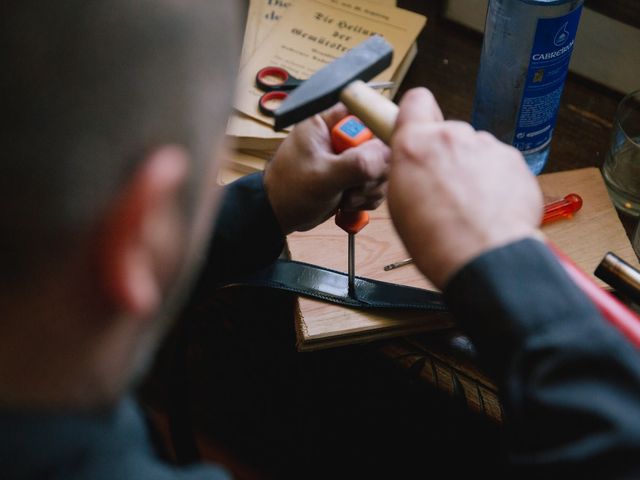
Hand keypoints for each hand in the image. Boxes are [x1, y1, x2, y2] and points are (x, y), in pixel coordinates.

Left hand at [264, 104, 389, 233]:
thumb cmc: (289, 191)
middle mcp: (341, 135)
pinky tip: (350, 203)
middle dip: (373, 170)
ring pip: (382, 165)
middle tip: (355, 185)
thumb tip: (386, 153)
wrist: (281, 216)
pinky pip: (376, 182)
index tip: (377, 156)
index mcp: (327, 122)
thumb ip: (356, 164)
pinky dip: (368, 197)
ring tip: (348, 197)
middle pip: (380, 142)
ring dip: (370, 187)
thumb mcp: (322, 178)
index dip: (378, 133)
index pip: (367, 113)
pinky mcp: (354, 174)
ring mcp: (349, 156)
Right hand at [388, 88, 542, 288]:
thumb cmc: (438, 239)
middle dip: (446, 154)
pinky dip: (495, 181)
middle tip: (444, 187)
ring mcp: (486, 146)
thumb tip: (414, 162)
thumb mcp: (398, 202)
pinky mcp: (514, 160)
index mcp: (416, 144)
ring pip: (475, 150)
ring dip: (472, 169)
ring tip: (469, 204)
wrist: (483, 257)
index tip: (417, 127)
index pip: (415, 100)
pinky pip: (499, 164)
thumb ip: (408, 168)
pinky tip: (489, 207)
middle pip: (448, 133)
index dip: (416, 114)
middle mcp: (452, 137)